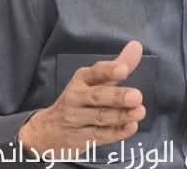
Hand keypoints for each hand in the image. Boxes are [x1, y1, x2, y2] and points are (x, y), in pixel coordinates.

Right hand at [18, 40, 145, 155]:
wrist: (47, 131)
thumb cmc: (79, 100)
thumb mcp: (94, 80)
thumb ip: (117, 65)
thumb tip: (137, 46)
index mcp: (81, 80)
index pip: (94, 73)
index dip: (109, 71)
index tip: (123, 69)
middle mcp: (76, 98)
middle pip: (96, 97)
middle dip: (116, 97)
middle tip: (137, 96)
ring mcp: (77, 120)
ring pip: (99, 117)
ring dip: (120, 115)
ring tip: (139, 112)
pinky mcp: (81, 139)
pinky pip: (99, 136)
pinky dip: (116, 133)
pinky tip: (131, 127)